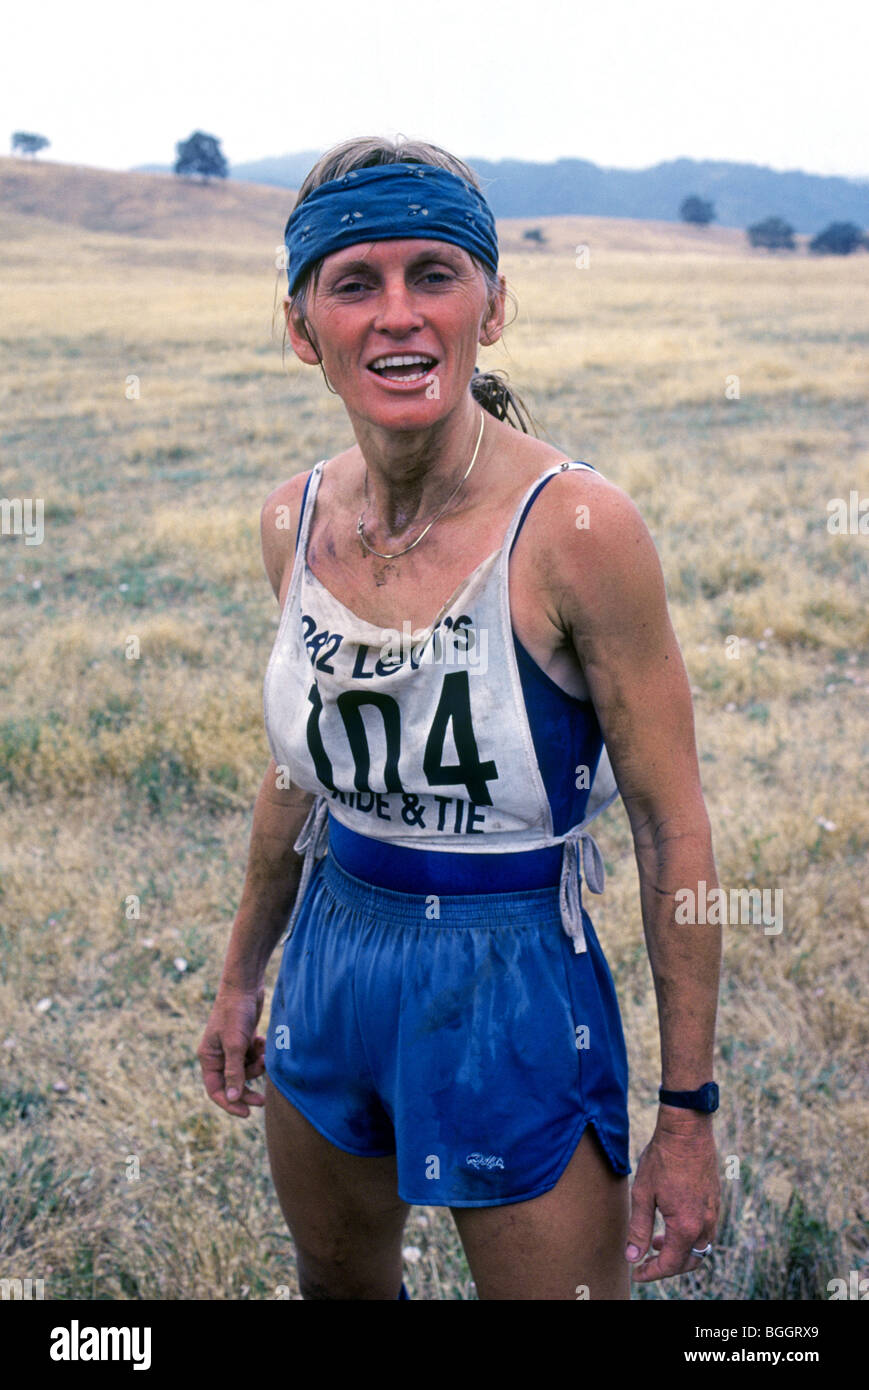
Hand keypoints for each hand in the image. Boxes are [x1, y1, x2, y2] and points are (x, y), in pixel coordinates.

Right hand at [196, 983, 266, 1117]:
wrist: (246, 985)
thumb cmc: (236, 1013)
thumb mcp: (235, 1044)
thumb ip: (234, 1072)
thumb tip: (232, 1097)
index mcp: (208, 1058)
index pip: (216, 1090)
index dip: (230, 1103)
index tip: (247, 1113)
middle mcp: (218, 1055)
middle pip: (232, 1083)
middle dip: (247, 1090)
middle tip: (263, 1101)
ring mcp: (231, 1047)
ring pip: (246, 1070)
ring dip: (256, 1067)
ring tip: (264, 1055)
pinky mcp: (244, 1040)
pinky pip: (252, 1057)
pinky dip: (259, 1053)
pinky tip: (263, 1042)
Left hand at [624, 1109, 719, 1281]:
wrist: (687, 1131)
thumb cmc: (662, 1159)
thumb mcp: (643, 1194)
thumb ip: (638, 1228)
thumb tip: (632, 1256)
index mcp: (686, 1226)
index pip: (671, 1264)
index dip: (652, 1273)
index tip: (636, 1273)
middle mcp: (704, 1223)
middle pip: (689, 1262)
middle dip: (668, 1268)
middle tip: (646, 1263)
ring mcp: (713, 1212)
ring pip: (700, 1248)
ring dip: (680, 1252)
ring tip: (657, 1243)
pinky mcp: (714, 1201)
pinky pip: (705, 1231)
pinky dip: (689, 1237)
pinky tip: (672, 1224)